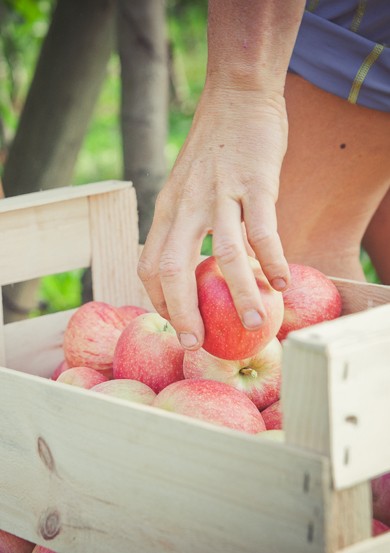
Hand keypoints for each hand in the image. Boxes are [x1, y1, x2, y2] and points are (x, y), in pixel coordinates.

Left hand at [138, 86, 289, 349]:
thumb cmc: (214, 148)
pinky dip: (272, 259)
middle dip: (182, 313)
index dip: (158, 300)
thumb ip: (186, 223)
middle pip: (173, 269)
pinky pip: (263, 229)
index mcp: (168, 209)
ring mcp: (219, 193)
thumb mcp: (186, 186)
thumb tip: (198, 266)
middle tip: (197, 344)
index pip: (149, 265)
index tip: (177, 322)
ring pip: (224, 254)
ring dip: (239, 295)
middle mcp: (186, 205)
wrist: (237, 95)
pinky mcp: (254, 181)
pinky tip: (282, 282)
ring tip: (256, 324)